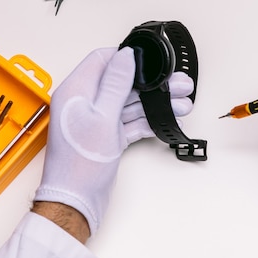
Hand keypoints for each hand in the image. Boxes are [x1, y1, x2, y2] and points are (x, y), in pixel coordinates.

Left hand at [34, 47, 193, 234]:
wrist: (75, 202)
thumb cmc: (79, 165)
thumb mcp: (102, 118)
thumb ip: (116, 84)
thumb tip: (126, 55)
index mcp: (76, 91)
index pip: (102, 60)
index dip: (127, 58)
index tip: (152, 61)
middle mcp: (85, 102)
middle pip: (122, 82)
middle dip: (152, 84)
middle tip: (178, 85)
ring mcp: (96, 120)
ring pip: (130, 103)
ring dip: (156, 103)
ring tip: (182, 103)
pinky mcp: (106, 137)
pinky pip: (130, 122)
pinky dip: (148, 121)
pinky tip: (167, 121)